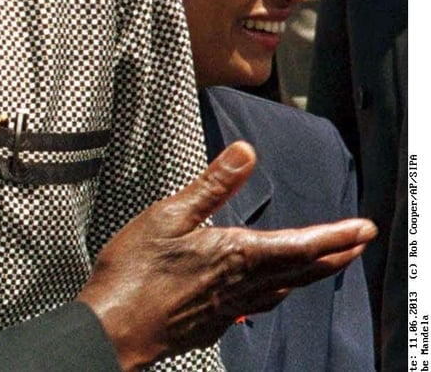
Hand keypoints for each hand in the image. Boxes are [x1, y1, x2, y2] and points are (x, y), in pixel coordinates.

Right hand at [76, 140, 375, 370]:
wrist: (116, 328)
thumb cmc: (136, 272)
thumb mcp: (168, 215)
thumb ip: (212, 184)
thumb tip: (245, 153)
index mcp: (236, 253)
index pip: (301, 244)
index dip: (336, 236)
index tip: (364, 228)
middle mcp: (243, 283)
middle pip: (302, 269)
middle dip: (336, 255)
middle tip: (359, 244)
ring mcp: (231, 306)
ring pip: (285, 288)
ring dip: (313, 273)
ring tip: (325, 263)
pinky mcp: (215, 320)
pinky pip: (261, 303)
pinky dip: (279, 291)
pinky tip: (271, 289)